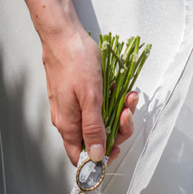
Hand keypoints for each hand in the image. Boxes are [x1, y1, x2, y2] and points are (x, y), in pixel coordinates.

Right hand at [40, 30, 137, 165]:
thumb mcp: (90, 99)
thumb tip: (96, 156)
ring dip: (118, 112)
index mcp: (68, 125)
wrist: (63, 34)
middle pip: (96, 139)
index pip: (82, 157)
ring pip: (101, 122)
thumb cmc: (74, 61)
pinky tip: (119, 92)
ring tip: (128, 98)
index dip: (100, 159)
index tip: (116, 150)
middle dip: (117, 129)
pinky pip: (99, 107)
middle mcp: (69, 120)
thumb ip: (93, 129)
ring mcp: (74, 108)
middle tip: (126, 114)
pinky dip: (112, 102)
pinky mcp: (79, 96)